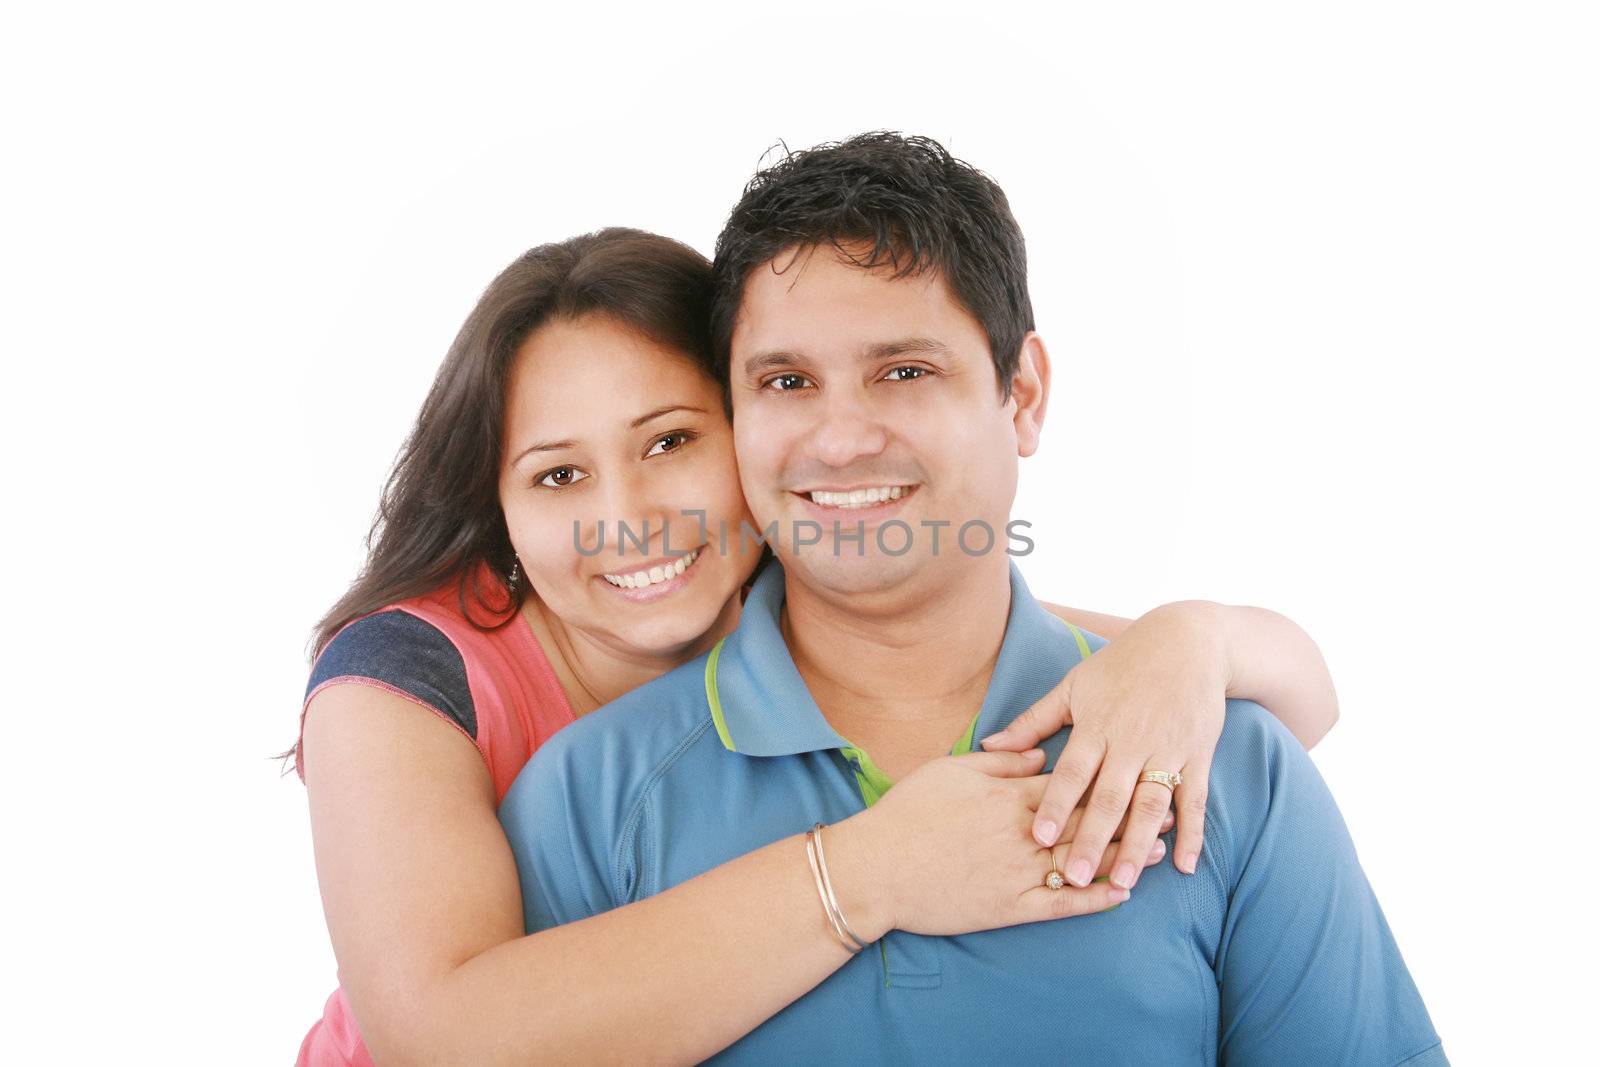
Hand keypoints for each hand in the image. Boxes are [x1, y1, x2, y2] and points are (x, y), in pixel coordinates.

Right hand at [825, 750, 1171, 939]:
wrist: (875, 868)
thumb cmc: (907, 814)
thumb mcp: (950, 770)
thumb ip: (999, 762)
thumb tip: (1039, 756)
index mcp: (1007, 795)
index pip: (1069, 784)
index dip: (1107, 779)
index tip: (1137, 769)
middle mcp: (1022, 832)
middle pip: (1087, 821)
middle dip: (1129, 815)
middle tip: (1166, 808)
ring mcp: (1018, 872)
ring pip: (1082, 862)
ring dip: (1122, 857)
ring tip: (1157, 850)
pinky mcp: (1010, 907)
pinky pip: (1061, 904)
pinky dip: (1093, 900)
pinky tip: (1121, 895)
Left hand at [980, 602, 1226, 888]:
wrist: (1188, 642)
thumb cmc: (1121, 665)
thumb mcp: (1074, 685)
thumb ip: (1033, 721)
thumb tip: (990, 744)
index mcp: (1097, 725)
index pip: (1073, 772)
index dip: (1056, 805)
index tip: (1039, 838)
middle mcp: (1132, 741)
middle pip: (1110, 797)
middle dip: (1091, 839)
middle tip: (1072, 877)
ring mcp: (1167, 750)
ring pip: (1152, 805)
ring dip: (1137, 846)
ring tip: (1123, 883)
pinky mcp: (1198, 756)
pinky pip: (1195, 800)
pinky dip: (1192, 833)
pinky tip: (1183, 865)